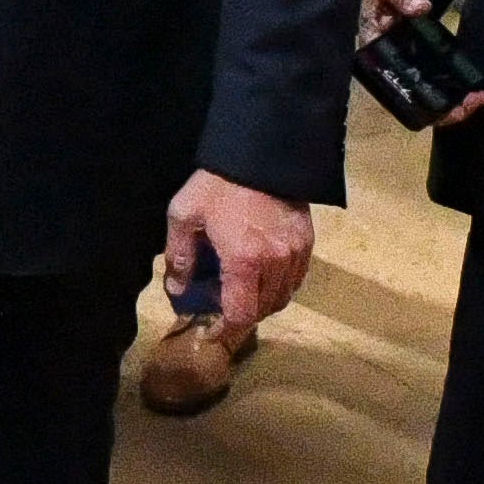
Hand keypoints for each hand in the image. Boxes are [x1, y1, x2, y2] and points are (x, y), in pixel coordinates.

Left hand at [161, 171, 315, 338]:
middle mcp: (276, 263)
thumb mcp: (185, 215)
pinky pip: (297, 278)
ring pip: (284, 297)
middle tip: (222, 307)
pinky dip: (280, 286)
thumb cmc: (217, 185)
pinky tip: (263, 275)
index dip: (227, 330)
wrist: (261, 152)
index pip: (242, 315)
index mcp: (244, 261)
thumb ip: (179, 256)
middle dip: (242, 316)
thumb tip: (176, 290)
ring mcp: (296, 253)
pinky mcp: (307, 242)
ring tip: (242, 292)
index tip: (212, 331)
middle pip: (264, 310)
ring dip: (262, 303)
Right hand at [356, 0, 483, 128]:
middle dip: (443, 111)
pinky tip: (473, 94)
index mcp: (374, 58)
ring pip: (427, 102)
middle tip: (472, 102)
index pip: (394, 89)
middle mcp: (389, 72)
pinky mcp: (421, 69)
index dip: (417, 101)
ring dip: (452, 107)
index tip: (443, 102)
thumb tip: (421, 8)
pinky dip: (454, 96)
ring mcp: (406, 73)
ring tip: (478, 100)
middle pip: (414, 103)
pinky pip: (436, 90)